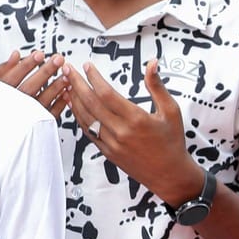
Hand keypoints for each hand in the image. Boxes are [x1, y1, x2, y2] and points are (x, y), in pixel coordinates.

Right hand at [0, 50, 70, 117]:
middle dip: (45, 72)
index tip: (39, 54)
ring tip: (65, 75)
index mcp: (0, 94)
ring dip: (55, 88)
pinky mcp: (35, 127)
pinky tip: (65, 93)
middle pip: (30, 87)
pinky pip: (48, 115)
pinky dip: (58, 104)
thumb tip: (16, 55)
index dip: (27, 65)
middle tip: (58, 60)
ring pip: (41, 102)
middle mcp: (13, 106)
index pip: (14, 76)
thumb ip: (2, 70)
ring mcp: (24, 118)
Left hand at [66, 60, 204, 206]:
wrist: (170, 174)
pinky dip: (79, 117)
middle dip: (76, 83)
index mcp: (136, 119)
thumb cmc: (172, 142)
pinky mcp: (108, 152)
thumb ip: (157, 86)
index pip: (107, 93)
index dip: (94, 77)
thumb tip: (152, 63)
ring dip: (74, 99)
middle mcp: (121, 132)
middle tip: (68, 69)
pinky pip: (88, 132)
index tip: (87, 66)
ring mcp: (112, 143)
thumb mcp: (171, 111)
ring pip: (86, 118)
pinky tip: (75, 106)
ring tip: (66, 84)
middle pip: (90, 103)